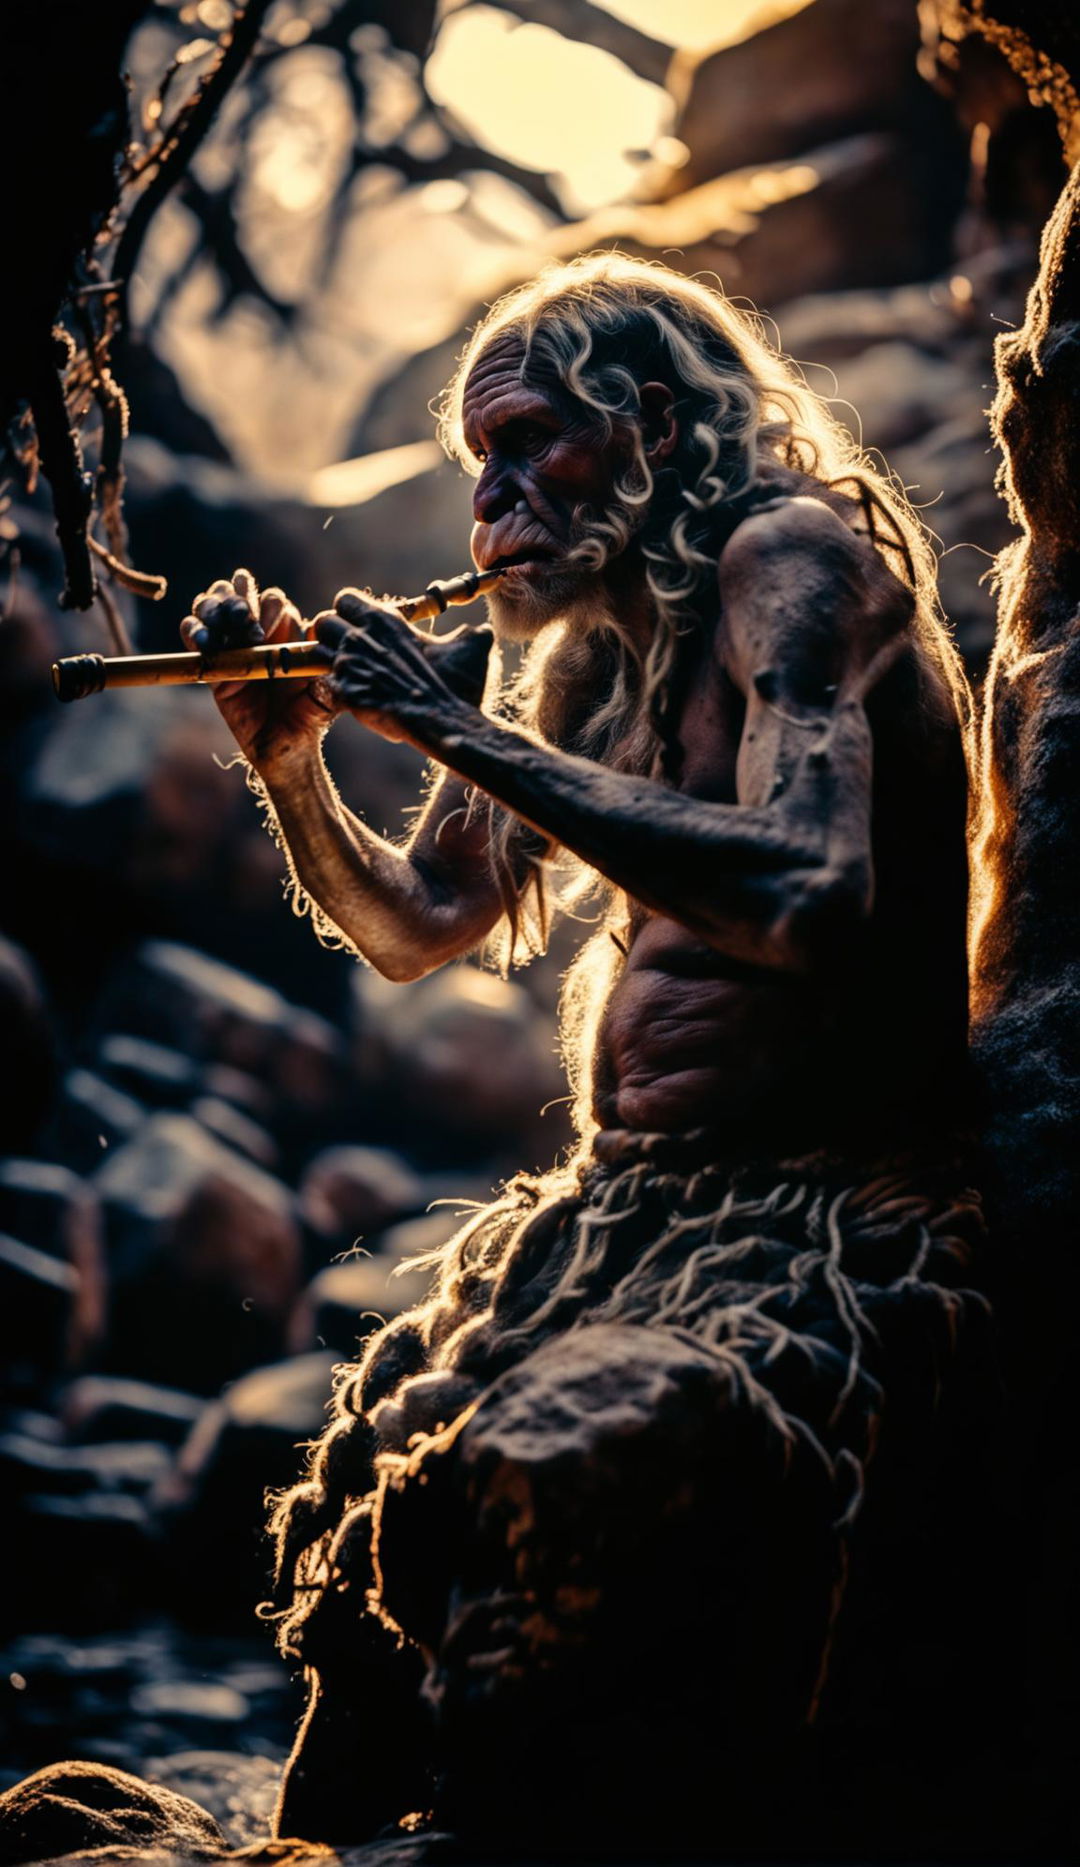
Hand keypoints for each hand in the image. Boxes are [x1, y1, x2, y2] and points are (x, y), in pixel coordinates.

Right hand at [180, 568, 339, 773]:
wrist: (281, 748)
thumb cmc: (307, 720)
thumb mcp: (322, 698)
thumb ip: (323, 674)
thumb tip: (321, 643)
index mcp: (287, 631)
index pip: (273, 601)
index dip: (266, 609)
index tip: (263, 635)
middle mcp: (258, 630)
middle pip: (238, 590)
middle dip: (235, 600)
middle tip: (241, 621)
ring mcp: (230, 642)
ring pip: (212, 603)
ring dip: (212, 608)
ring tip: (217, 632)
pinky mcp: (209, 661)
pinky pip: (192, 632)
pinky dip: (193, 630)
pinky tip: (204, 644)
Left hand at [313, 588, 478, 745]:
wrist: (445, 723)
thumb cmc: (460, 686)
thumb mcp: (473, 647)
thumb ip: (469, 631)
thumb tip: (481, 629)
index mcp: (386, 620)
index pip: (345, 599)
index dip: (349, 613)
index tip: (362, 629)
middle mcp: (362, 637)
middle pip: (322, 621)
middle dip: (332, 636)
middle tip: (349, 653)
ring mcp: (349, 665)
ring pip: (316, 652)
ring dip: (328, 663)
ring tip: (348, 676)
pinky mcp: (343, 693)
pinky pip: (321, 685)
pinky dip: (332, 691)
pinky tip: (351, 698)